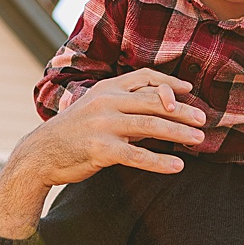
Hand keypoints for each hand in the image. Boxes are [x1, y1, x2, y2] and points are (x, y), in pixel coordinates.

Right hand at [0, 70, 206, 238]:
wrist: (40, 154)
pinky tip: (177, 166)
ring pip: (149, 126)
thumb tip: (158, 106)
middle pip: (152, 101)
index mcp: (106, 88)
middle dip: (181, 110)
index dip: (168, 83)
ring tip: (198, 140)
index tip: (187, 90)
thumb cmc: (73, 132)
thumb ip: (123, 103)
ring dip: (177, 133)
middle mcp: (106, 102)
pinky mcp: (101, 149)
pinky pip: (137, 156)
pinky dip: (159, 162)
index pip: (143, 78)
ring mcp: (103, 125)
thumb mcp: (95, 108)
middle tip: (202, 119)